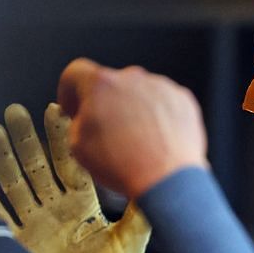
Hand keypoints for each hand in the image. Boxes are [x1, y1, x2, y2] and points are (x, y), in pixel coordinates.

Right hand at [0, 103, 153, 252]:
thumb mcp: (130, 243)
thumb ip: (140, 211)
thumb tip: (157, 177)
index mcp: (83, 206)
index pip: (70, 165)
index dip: (61, 139)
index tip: (55, 110)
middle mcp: (55, 211)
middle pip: (37, 167)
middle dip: (26, 139)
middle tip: (16, 111)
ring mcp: (31, 225)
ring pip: (13, 183)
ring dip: (2, 157)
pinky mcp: (13, 243)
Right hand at [56, 59, 208, 199]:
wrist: (167, 179)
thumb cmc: (123, 164)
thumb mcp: (78, 144)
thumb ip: (79, 120)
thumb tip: (85, 118)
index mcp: (101, 84)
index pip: (76, 73)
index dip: (70, 91)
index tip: (74, 106)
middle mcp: (132, 79)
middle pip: (111, 83)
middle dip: (105, 103)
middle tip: (105, 128)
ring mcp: (161, 88)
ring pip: (139, 92)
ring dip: (133, 108)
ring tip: (134, 139)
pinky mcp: (183, 100)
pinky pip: (163, 102)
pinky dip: (158, 115)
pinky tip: (155, 138)